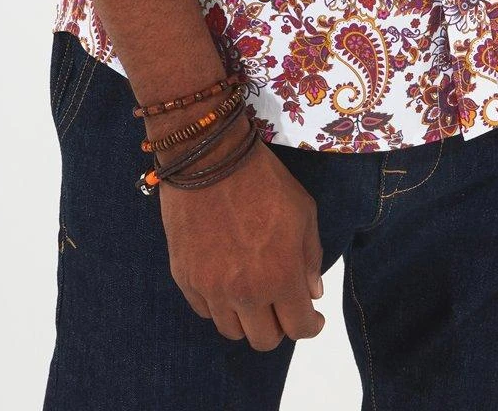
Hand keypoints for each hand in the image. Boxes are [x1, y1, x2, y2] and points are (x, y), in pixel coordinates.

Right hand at [159, 116, 326, 350]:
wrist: (208, 157)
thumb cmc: (263, 180)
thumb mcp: (303, 211)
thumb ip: (310, 257)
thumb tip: (311, 293)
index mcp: (281, 276)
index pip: (299, 328)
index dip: (310, 326)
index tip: (312, 317)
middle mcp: (246, 293)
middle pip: (264, 341)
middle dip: (278, 326)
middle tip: (280, 306)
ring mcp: (211, 289)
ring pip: (232, 331)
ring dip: (246, 319)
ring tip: (251, 295)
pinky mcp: (185, 278)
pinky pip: (205, 311)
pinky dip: (219, 305)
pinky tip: (225, 283)